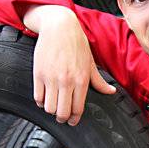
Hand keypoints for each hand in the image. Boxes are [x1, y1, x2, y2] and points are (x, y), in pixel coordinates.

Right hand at [26, 4, 115, 126]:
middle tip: (62, 117)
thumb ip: (99, 81)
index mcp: (81, 80)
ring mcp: (51, 78)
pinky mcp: (38, 74)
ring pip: (49, 108)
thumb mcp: (90, 62)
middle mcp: (66, 81)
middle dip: (62, 118)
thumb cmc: (76, 42)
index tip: (72, 121)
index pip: (77, 109)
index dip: (75, 119)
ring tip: (53, 106)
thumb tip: (111, 92)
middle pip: (62, 112)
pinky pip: (37, 97)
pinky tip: (45, 98)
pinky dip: (41, 102)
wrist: (59, 26)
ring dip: (51, 110)